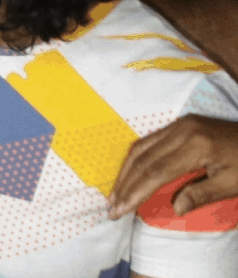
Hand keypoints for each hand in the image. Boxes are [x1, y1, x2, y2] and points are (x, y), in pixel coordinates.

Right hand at [109, 115, 237, 218]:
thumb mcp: (233, 184)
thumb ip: (202, 194)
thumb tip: (175, 208)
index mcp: (195, 145)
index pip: (156, 171)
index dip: (135, 192)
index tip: (120, 211)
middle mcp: (182, 130)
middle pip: (142, 158)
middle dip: (124, 184)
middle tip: (111, 207)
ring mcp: (179, 124)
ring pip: (141, 147)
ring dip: (125, 172)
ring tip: (115, 194)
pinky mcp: (180, 123)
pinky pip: (149, 141)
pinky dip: (135, 159)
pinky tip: (129, 174)